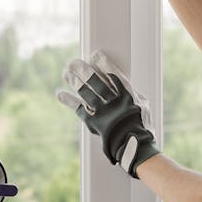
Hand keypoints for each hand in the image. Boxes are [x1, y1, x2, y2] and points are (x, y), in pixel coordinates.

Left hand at [55, 51, 160, 177]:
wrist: (134, 146)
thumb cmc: (141, 123)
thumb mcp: (141, 104)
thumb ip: (129, 91)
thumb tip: (116, 78)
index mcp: (128, 96)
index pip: (114, 76)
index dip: (104, 64)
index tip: (95, 55)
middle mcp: (114, 102)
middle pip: (95, 82)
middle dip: (83, 70)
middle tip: (73, 62)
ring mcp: (103, 112)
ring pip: (85, 93)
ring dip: (74, 81)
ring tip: (65, 72)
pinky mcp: (93, 122)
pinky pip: (78, 109)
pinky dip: (69, 100)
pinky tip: (60, 93)